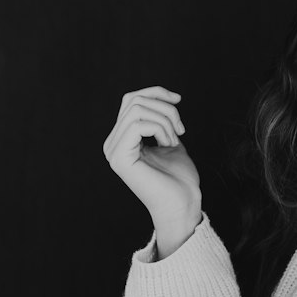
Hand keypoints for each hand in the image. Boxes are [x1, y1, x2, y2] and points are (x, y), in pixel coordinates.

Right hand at [102, 85, 201, 236]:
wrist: (183, 203)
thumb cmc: (179, 176)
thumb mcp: (169, 138)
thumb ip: (159, 118)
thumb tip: (160, 96)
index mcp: (122, 138)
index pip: (131, 99)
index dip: (156, 92)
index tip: (178, 99)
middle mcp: (112, 143)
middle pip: (134, 100)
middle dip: (164, 108)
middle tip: (180, 129)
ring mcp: (113, 151)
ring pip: (136, 109)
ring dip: (164, 120)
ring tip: (174, 140)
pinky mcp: (119, 158)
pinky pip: (138, 125)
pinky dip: (160, 129)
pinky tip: (168, 145)